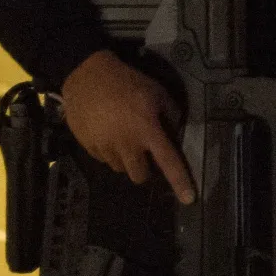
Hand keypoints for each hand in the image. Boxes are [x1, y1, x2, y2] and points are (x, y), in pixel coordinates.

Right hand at [59, 50, 194, 202]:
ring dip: (127, 160)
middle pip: (140, 176)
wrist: (86, 75)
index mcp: (147, 131)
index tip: (189, 199)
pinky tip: (108, 133)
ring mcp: (105, 148)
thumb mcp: (156, 92)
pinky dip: (109, 153)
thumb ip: (170, 113)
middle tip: (145, 152)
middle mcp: (126, 145)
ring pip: (121, 168)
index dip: (180, 181)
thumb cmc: (126, 82)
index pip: (168, 162)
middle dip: (146, 169)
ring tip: (124, 137)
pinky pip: (103, 159)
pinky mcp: (87, 147)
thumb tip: (173, 129)